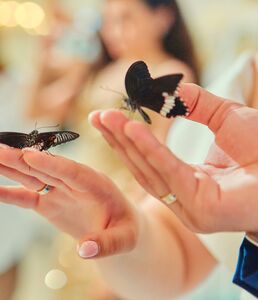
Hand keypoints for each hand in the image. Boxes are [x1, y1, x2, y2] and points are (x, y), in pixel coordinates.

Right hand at [0, 144, 139, 257]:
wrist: (119, 227)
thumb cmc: (126, 230)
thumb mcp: (125, 238)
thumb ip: (107, 243)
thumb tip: (84, 251)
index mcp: (95, 184)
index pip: (71, 172)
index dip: (51, 164)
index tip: (29, 156)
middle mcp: (73, 183)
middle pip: (44, 170)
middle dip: (21, 160)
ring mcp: (58, 191)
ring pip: (30, 177)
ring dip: (8, 169)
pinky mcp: (47, 202)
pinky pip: (24, 196)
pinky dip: (5, 192)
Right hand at [90, 83, 257, 233]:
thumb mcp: (225, 116)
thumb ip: (194, 102)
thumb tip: (165, 86)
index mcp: (188, 181)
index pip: (149, 159)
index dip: (127, 138)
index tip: (107, 117)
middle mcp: (184, 198)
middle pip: (143, 167)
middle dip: (118, 140)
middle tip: (98, 116)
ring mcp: (190, 208)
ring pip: (150, 171)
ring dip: (127, 143)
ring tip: (110, 119)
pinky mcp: (200, 211)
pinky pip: (169, 175)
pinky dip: (150, 150)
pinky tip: (133, 130)